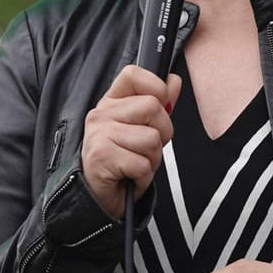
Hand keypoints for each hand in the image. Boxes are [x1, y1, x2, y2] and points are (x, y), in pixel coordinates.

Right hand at [80, 65, 180, 218]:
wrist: (98, 198)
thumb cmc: (122, 161)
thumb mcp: (140, 129)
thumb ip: (159, 104)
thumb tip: (174, 80)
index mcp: (111, 102)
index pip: (133, 74)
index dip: (155, 87)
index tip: (159, 106)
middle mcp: (102, 114)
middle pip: (152, 107)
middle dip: (162, 134)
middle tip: (146, 149)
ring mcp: (100, 134)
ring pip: (151, 138)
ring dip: (152, 159)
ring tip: (136, 164)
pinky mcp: (102, 157)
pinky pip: (143, 164)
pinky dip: (144, 176)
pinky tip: (130, 176)